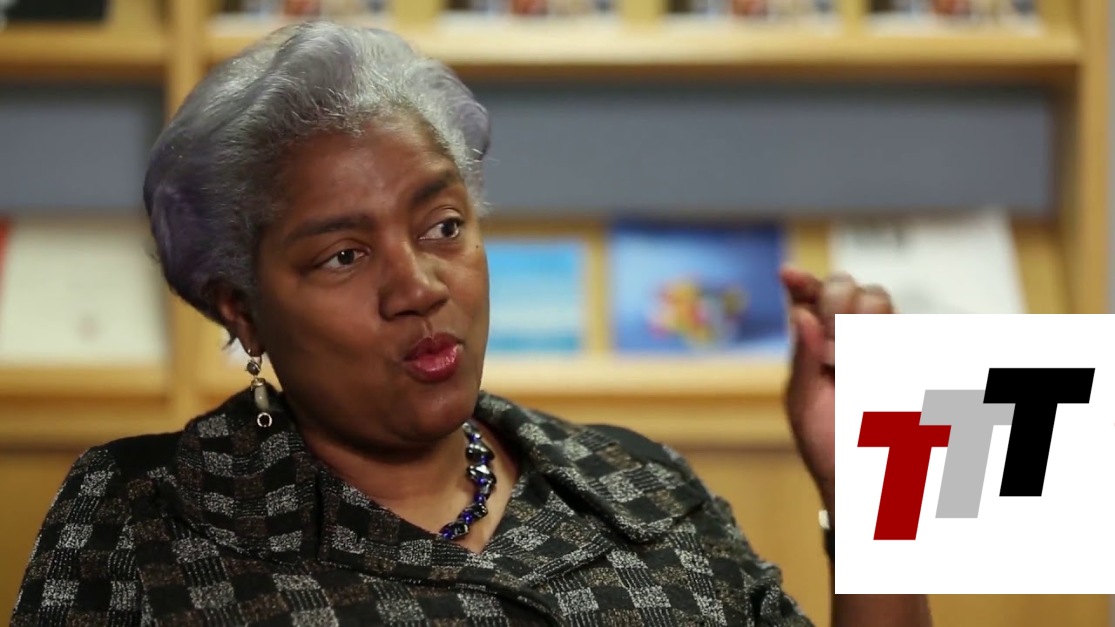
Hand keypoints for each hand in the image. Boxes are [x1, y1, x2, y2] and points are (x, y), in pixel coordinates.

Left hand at [780, 266, 895, 515]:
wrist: (866, 480)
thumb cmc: (827, 443)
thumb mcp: (804, 402)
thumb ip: (803, 357)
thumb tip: (799, 314)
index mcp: (817, 342)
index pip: (809, 296)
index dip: (802, 281)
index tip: (789, 274)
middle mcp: (849, 335)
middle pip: (846, 286)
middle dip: (832, 303)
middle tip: (827, 343)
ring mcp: (882, 343)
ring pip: (876, 299)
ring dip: (855, 320)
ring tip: (844, 361)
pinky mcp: (910, 357)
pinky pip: (903, 327)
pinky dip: (881, 336)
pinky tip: (866, 364)